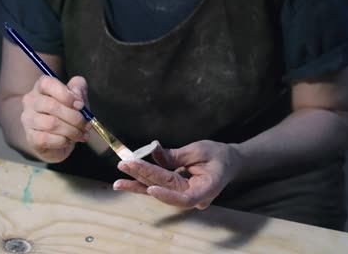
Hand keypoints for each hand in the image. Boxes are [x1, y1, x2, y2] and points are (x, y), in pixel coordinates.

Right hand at [21, 75, 90, 162]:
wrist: (58, 139)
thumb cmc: (69, 114)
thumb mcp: (78, 98)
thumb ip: (79, 89)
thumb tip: (77, 94)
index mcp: (41, 87)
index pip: (47, 84)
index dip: (66, 94)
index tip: (81, 105)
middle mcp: (30, 101)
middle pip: (52, 106)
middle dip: (75, 117)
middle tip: (87, 125)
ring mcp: (28, 120)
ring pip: (51, 124)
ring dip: (72, 131)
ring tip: (82, 134)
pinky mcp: (30, 137)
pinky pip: (47, 139)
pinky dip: (63, 141)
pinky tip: (70, 141)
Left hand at [113, 140, 242, 209]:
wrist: (228, 161)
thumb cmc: (218, 155)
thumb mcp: (200, 150)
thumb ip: (176, 155)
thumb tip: (154, 152)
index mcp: (206, 189)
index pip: (185, 198)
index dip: (167, 195)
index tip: (151, 189)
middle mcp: (194, 197)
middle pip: (167, 189)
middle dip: (144, 177)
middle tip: (125, 165)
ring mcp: (185, 195)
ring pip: (159, 190)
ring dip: (138, 184)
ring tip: (119, 181)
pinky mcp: (177, 189)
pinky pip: (160, 186)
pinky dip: (144, 181)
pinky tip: (127, 179)